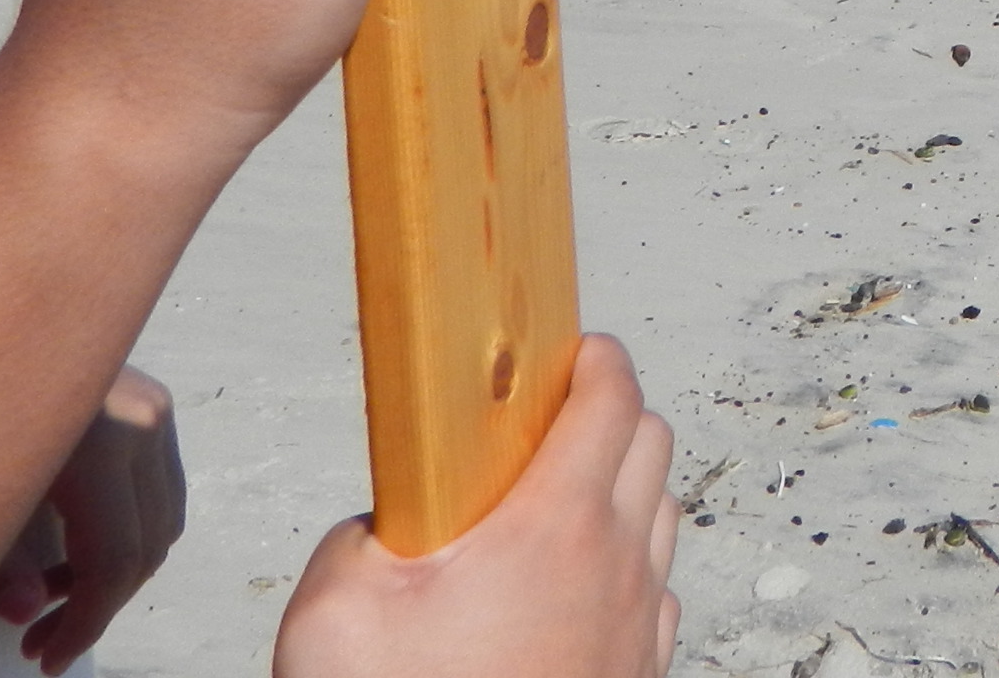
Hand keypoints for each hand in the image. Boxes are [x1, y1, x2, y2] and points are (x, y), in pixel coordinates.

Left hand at [0, 366, 185, 672]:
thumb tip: (25, 609)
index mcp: (105, 442)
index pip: (117, 559)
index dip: (85, 621)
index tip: (49, 655)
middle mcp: (145, 421)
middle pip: (149, 544)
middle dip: (99, 603)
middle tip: (45, 637)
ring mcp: (154, 406)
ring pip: (162, 518)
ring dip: (116, 567)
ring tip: (53, 591)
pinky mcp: (149, 401)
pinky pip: (158, 486)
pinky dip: (128, 527)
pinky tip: (76, 544)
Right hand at [272, 336, 680, 677]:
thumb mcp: (336, 611)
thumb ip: (360, 538)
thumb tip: (390, 524)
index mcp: (556, 527)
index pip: (611, 397)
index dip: (594, 360)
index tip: (569, 352)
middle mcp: (617, 565)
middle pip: (651, 442)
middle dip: (608, 415)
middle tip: (548, 425)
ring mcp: (637, 622)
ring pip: (662, 514)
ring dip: (622, 491)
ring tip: (551, 507)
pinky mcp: (638, 671)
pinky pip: (655, 589)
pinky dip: (625, 565)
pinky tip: (565, 587)